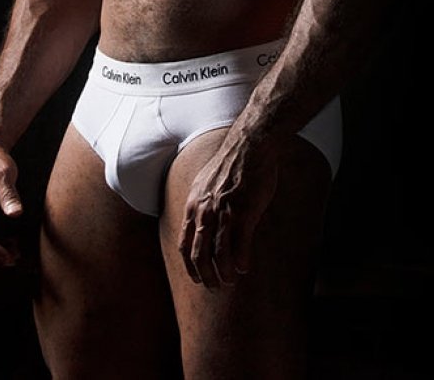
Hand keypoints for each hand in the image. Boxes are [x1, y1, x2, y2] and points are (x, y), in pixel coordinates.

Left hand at [178, 137, 278, 287]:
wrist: (249, 146)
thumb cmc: (230, 164)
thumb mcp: (205, 183)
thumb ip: (201, 204)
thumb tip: (201, 223)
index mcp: (193, 205)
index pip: (185, 245)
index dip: (190, 266)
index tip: (198, 278)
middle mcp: (205, 212)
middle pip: (199, 256)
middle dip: (206, 276)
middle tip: (214, 287)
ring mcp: (224, 213)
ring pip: (219, 255)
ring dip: (224, 273)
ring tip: (231, 281)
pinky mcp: (244, 213)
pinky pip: (240, 246)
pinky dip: (240, 261)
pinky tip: (243, 269)